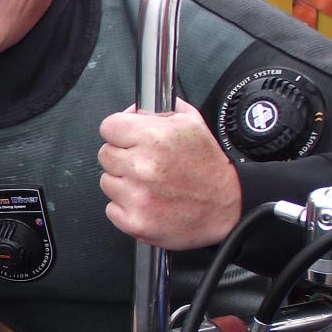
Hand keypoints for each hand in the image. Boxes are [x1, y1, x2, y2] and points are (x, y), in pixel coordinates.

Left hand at [98, 101, 241, 247]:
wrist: (226, 209)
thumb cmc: (209, 169)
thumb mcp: (192, 124)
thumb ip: (161, 110)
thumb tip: (135, 109)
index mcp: (155, 138)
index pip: (109, 126)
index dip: (119, 131)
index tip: (127, 138)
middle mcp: (143, 167)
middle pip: (105, 154)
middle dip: (122, 156)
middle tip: (144, 164)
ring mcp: (137, 197)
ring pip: (107, 182)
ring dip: (123, 182)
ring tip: (150, 184)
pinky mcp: (134, 222)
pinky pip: (111, 208)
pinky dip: (126, 206)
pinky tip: (147, 201)